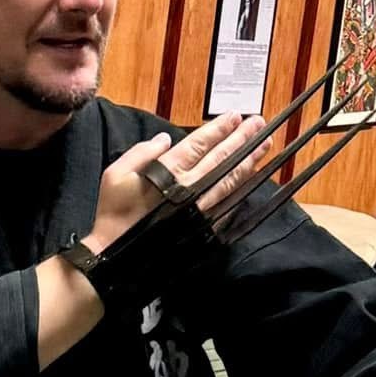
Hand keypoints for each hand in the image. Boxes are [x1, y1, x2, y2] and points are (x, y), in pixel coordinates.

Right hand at [86, 113, 272, 253]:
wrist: (116, 259)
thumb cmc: (112, 216)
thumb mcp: (116, 175)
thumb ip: (141, 153)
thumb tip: (166, 139)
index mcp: (168, 171)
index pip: (200, 143)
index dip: (219, 129)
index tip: (236, 117)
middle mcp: (189, 188)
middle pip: (222, 158)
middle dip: (242, 139)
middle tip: (259, 124)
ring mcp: (200, 210)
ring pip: (230, 181)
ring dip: (249, 163)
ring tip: (263, 148)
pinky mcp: (204, 230)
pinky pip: (228, 208)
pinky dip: (241, 194)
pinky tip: (252, 183)